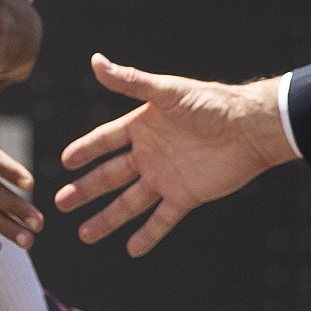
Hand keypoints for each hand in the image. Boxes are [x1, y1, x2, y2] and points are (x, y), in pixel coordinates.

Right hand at [56, 56, 301, 253]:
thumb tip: (95, 61)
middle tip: (60, 203)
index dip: (85, 151)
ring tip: (84, 235)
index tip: (64, 161)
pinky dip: (148, 235)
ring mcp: (166, 177)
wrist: (250, 128)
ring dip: (107, 219)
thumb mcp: (167, 91)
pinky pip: (162, 219)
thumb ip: (130, 81)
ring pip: (129, 203)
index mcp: (143, 127)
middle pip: (110, 176)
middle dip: (85, 190)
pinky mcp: (186, 195)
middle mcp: (150, 154)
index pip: (105, 141)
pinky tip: (132, 250)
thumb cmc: (211, 103)